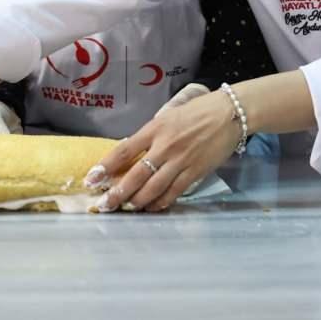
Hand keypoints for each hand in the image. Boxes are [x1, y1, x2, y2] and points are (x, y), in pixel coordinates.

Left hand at [84, 88, 239, 212]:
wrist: (229, 113)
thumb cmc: (197, 112)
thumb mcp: (168, 117)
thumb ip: (150, 136)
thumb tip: (131, 156)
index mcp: (155, 129)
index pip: (124, 150)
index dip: (105, 166)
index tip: (91, 179)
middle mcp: (165, 146)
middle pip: (136, 175)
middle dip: (117, 193)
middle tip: (103, 205)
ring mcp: (180, 161)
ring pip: (153, 189)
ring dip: (137, 202)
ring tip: (125, 209)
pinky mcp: (195, 172)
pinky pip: (173, 193)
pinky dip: (160, 203)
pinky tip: (151, 208)